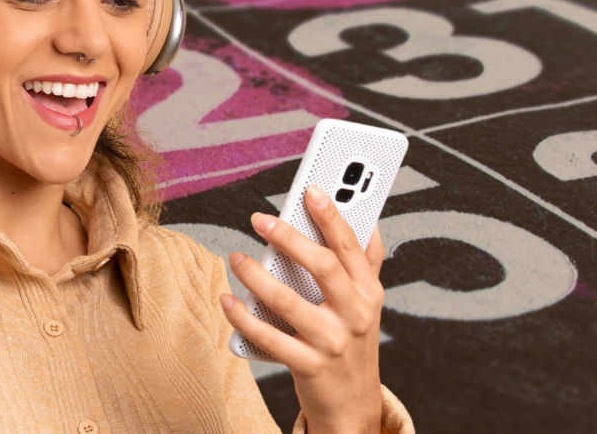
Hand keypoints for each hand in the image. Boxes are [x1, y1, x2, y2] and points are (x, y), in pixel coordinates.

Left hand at [220, 185, 385, 433]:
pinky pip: (269, 338)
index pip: (350, 246)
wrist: (353, 406)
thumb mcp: (368, 303)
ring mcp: (332, 342)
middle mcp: (356, 314)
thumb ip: (367, 263)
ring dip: (256, 276)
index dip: (331, 216)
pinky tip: (227, 300)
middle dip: (289, 238)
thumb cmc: (353, 343)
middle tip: (259, 219)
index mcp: (369, 292)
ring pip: (288, 301)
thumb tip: (369, 220)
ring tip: (235, 258)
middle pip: (323, 266)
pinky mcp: (309, 366)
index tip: (310, 190)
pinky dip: (243, 318)